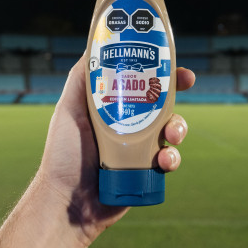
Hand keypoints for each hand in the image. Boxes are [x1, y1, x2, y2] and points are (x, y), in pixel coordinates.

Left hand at [35, 56, 194, 246]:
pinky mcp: (147, 172)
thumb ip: (82, 78)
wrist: (67, 200)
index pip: (142, 84)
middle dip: (177, 96)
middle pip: (163, 103)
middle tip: (184, 90)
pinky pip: (169, 161)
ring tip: (170, 136)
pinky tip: (162, 161)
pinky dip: (172, 159)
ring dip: (178, 128)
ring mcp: (139, 148)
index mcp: (113, 107)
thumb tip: (95, 47)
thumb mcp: (69, 108)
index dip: (163, 74)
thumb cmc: (63, 154)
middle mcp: (129, 125)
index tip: (179, 70)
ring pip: (171, 131)